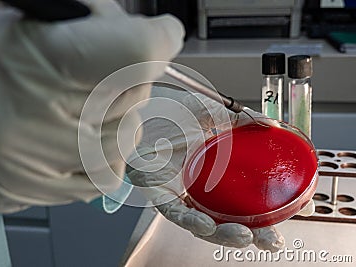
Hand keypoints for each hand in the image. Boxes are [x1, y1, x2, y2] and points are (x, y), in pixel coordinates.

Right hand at [0, 0, 183, 211]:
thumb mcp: (11, 12)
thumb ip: (83, 19)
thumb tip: (136, 35)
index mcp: (21, 57)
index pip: (134, 54)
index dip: (159, 39)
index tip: (163, 34)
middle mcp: (26, 121)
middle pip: (134, 96)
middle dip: (130, 76)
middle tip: (100, 68)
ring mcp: (30, 165)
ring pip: (125, 139)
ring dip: (119, 116)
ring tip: (86, 102)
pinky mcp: (30, 192)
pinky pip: (104, 178)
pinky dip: (105, 154)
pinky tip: (83, 136)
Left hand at [127, 86, 312, 250]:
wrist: (139, 110)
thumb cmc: (172, 114)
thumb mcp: (211, 112)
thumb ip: (240, 119)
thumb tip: (270, 126)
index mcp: (219, 171)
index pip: (250, 196)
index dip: (272, 207)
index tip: (298, 209)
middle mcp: (203, 187)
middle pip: (232, 219)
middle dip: (254, 234)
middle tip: (272, 240)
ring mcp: (183, 193)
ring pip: (206, 225)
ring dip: (225, 235)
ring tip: (246, 236)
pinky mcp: (161, 196)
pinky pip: (176, 214)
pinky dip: (192, 221)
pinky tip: (207, 225)